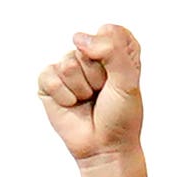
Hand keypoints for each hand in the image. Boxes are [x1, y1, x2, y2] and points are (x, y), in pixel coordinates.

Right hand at [41, 25, 145, 164]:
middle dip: (97, 76)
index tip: (120, 77)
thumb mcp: (128, 80)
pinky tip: (72, 104)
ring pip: (68, 63)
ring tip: (88, 99)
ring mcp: (68, 69)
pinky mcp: (48, 83)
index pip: (110, 31)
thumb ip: (112, 52)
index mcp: (116, 51)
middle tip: (102, 93)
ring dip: (81, 88)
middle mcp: (90, 56)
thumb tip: (78, 38)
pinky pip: (49, 76)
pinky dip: (64, 96)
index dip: (115, 55)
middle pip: (86, 48)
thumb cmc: (121, 114)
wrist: (104, 145)